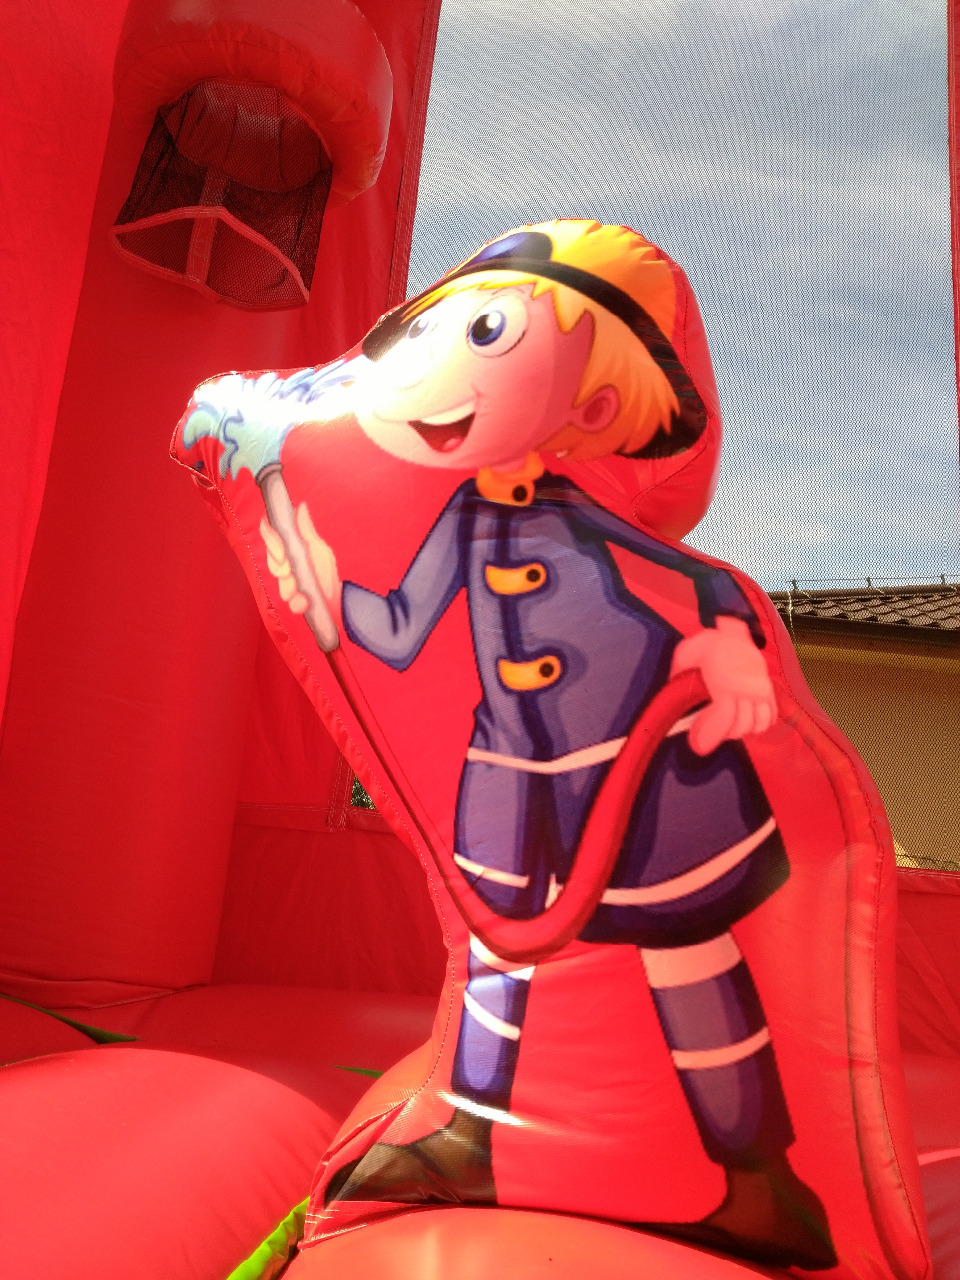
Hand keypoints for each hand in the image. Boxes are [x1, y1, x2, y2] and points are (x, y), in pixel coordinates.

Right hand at [260, 504, 340, 616]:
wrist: (337, 599)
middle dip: (280, 567)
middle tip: (291, 571)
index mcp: (291, 547)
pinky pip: (288, 601)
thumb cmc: (326, 572)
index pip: (271, 535)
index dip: (270, 540)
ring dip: (291, 587)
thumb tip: (301, 506)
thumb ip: (307, 530)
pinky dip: (298, 602)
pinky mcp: (292, 600)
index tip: (281, 552)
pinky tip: (306, 601)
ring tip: (304, 591)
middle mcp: (286, 564)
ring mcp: (287, 582)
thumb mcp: (319, 549)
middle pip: (271, 559)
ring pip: (279, 582)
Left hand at [670, 617, 776, 755]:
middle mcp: (746, 686)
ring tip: (729, 728)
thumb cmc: (706, 644)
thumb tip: (670, 698)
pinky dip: (762, 724)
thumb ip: (678, 677)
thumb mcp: (685, 655)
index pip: (725, 715)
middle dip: (724, 735)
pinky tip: (748, 724)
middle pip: (742, 725)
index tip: (698, 746)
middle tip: (709, 736)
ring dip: (743, 731)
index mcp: (724, 679)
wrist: (731, 628)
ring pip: (759, 723)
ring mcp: (760, 688)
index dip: (712, 734)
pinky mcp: (768, 688)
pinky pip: (772, 714)